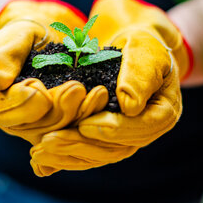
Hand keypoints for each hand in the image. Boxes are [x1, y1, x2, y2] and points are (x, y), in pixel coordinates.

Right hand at [0, 0, 107, 144]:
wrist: (39, 39)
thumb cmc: (20, 36)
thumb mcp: (9, 39)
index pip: (6, 111)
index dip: (23, 102)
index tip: (37, 86)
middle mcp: (10, 121)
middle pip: (35, 126)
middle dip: (58, 109)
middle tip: (76, 88)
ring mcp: (35, 127)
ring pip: (59, 131)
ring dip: (79, 113)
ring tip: (96, 93)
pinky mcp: (59, 126)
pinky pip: (74, 128)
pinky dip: (90, 116)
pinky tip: (102, 99)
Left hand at [30, 0, 191, 174]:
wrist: (133, 48)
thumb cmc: (141, 44)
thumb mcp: (144, 50)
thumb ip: (140, 75)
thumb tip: (130, 107)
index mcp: (163, 112)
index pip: (140, 129)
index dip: (113, 130)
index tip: (85, 124)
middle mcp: (145, 131)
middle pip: (116, 149)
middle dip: (81, 146)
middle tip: (50, 141)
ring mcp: (125, 137)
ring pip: (98, 155)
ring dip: (68, 155)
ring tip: (39, 150)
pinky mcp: (105, 137)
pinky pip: (87, 153)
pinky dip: (64, 157)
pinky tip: (39, 159)